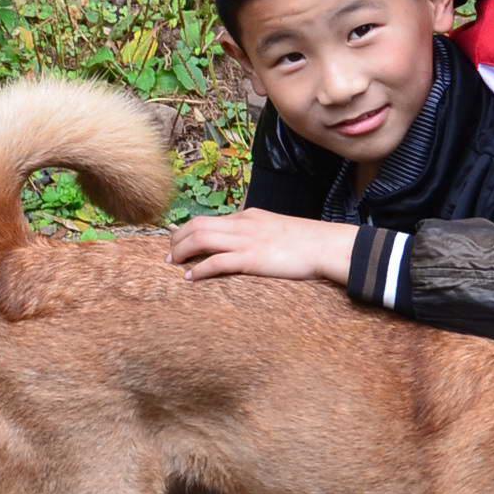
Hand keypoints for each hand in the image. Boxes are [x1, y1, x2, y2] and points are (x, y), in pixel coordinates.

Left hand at [168, 210, 355, 284]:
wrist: (325, 246)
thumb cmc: (306, 242)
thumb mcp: (276, 230)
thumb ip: (258, 233)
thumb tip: (245, 246)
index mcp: (249, 216)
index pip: (210, 219)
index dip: (189, 231)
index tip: (178, 242)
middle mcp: (243, 224)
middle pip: (198, 225)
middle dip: (177, 239)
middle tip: (168, 254)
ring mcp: (247, 240)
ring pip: (201, 239)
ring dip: (182, 251)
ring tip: (173, 263)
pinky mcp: (252, 259)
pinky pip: (217, 262)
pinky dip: (200, 269)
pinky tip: (191, 277)